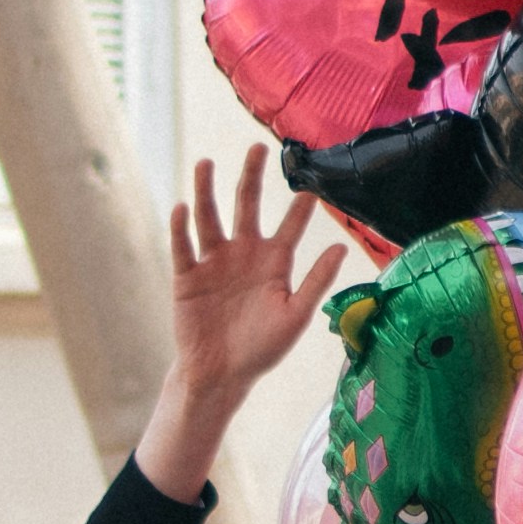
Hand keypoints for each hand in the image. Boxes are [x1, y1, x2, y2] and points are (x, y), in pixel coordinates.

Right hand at [138, 150, 339, 504]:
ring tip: (206, 162)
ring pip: (209, 217)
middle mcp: (244, 253)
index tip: (311, 181)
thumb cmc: (262, 348)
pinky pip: (183, 246)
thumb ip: (316, 280)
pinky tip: (182, 207)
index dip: (300, 206)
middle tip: (257, 149)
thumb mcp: (295, 315)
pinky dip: (181, 227)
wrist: (221, 374)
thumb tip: (342, 247)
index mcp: (274, 262)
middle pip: (246, 205)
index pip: (291, 226)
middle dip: (251, 177)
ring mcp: (214, 261)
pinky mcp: (187, 275)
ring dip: (207, 190)